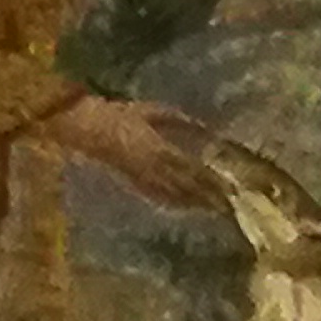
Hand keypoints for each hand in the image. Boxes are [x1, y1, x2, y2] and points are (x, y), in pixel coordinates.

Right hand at [50, 94, 218, 208]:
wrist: (90, 130)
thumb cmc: (122, 116)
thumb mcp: (154, 111)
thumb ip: (181, 120)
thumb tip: (207, 128)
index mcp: (161, 150)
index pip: (193, 169)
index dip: (212, 180)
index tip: (230, 186)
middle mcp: (156, 170)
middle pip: (188, 187)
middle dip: (209, 197)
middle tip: (230, 204)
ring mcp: (145, 180)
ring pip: (175, 196)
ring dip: (196, 203)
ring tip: (214, 209)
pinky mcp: (135, 184)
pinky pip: (159, 197)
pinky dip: (175, 203)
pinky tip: (185, 207)